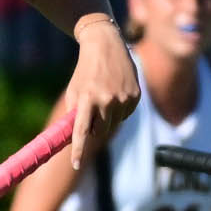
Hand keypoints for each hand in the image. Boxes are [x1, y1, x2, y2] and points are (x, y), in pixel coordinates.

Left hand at [65, 17, 139, 171]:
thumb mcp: (74, 91)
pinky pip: (125, 115)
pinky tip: (115, 93)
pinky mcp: (135, 96)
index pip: (82, 131)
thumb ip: (75, 115)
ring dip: (107, 118)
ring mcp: (124, 99)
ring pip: (113, 124)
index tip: (75, 164)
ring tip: (103, 97)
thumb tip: (76, 139)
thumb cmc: (84, 72)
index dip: (79, 150)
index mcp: (87, 99)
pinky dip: (119, 110)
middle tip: (91, 112)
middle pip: (100, 131)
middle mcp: (107, 100)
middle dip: (94, 128)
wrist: (106, 45)